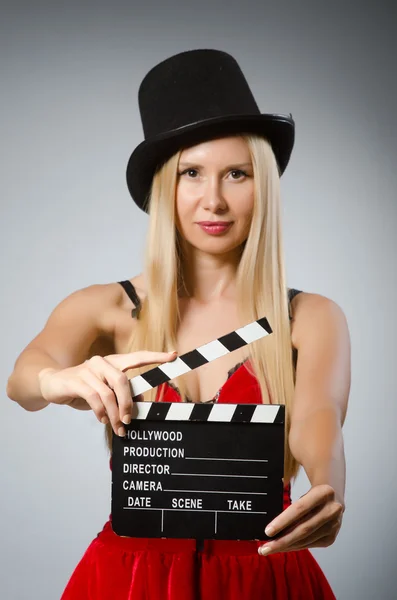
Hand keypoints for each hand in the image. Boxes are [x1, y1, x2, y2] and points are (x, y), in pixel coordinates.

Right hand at [38, 351, 177, 435]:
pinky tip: (101, 419)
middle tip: (129, 420)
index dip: (156, 357)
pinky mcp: (76, 380)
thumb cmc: (83, 388)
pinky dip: (100, 412)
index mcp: (113, 362)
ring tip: (117, 426)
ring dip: (114, 414)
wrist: (52, 383)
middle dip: (129, 403)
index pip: (138, 357)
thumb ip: (121, 394)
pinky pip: (94, 398)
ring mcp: (88, 369)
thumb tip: (140, 405)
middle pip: (123, 380)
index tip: (174, 356)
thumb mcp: (104, 391)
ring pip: (108, 393)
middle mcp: (102, 362)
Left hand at [258, 484, 344, 555]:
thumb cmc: (311, 492)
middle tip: (264, 548)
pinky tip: (282, 547)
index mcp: (323, 492)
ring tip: (268, 549)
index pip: (300, 509)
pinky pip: (309, 544)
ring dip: (286, 546)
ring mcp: (334, 526)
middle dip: (281, 541)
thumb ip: (288, 493)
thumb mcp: (303, 488)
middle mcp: (331, 510)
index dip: (282, 521)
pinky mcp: (331, 537)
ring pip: (305, 540)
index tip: (267, 532)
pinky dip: (294, 546)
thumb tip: (268, 512)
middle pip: (303, 529)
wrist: (334, 497)